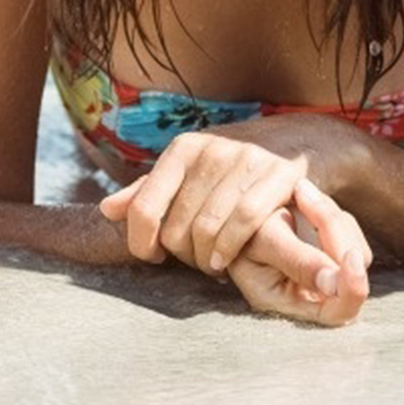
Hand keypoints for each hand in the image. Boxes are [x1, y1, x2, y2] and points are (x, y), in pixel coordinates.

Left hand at [100, 129, 327, 275]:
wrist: (297, 141)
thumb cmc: (232, 169)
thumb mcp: (189, 173)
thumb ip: (149, 192)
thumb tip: (107, 210)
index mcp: (184, 148)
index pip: (143, 207)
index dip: (140, 243)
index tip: (153, 256)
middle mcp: (213, 149)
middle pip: (177, 227)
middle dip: (182, 256)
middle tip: (193, 260)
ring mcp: (248, 159)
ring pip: (208, 229)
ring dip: (205, 259)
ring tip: (210, 263)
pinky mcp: (279, 172)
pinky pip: (245, 221)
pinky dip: (230, 248)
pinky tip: (225, 260)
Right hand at [227, 180, 372, 326]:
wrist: (231, 219)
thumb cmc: (239, 236)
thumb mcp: (263, 246)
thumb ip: (299, 263)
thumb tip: (335, 283)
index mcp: (295, 304)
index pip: (340, 310)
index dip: (352, 287)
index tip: (351, 257)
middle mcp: (316, 290)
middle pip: (354, 267)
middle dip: (333, 229)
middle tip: (303, 197)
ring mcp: (327, 266)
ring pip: (353, 243)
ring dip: (330, 215)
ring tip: (298, 195)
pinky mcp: (330, 244)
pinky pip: (345, 227)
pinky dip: (329, 210)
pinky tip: (304, 199)